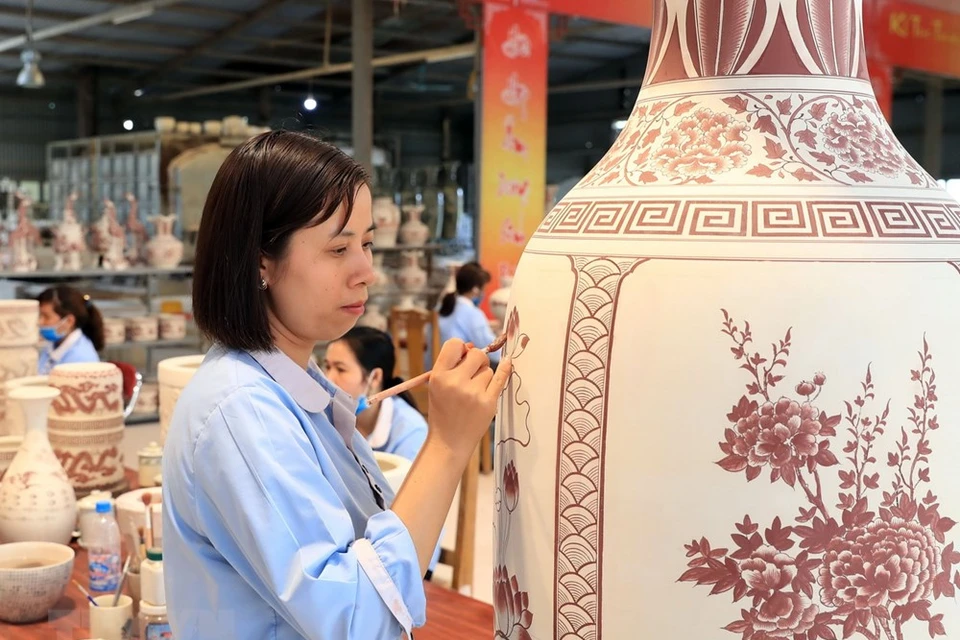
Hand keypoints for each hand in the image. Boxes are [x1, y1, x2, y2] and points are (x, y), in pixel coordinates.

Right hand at [427, 338, 511, 460]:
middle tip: (473, 372)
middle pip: (476, 354)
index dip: (461, 347)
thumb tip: (471, 346)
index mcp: (438, 376)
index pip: (454, 344)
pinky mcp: (488, 402)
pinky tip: (508, 362)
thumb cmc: (443, 411)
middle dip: (477, 360)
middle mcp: (455, 382)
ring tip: (473, 393)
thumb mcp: (436, 387)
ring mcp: (473, 393)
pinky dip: (505, 369)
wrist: (449, 442)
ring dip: (484, 377)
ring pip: (488, 370)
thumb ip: (451, 366)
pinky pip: (500, 378)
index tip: (463, 354)